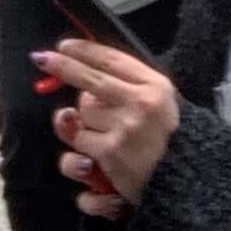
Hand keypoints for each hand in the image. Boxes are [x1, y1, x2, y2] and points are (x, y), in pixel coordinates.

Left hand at [42, 39, 176, 216]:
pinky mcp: (109, 156)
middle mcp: (139, 103)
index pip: (112, 60)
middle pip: (89, 83)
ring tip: (97, 141)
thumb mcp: (163, 105)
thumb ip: (130, 88)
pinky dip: (76, 161)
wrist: (187, 185)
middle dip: (63, 67)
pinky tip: (88, 167)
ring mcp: (123, 129)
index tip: (63, 45)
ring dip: (80, 129)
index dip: (84, 50)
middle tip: (43, 59)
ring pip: (78, 118)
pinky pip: (74, 151)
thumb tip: (85, 84)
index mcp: (154, 87)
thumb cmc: (172, 143)